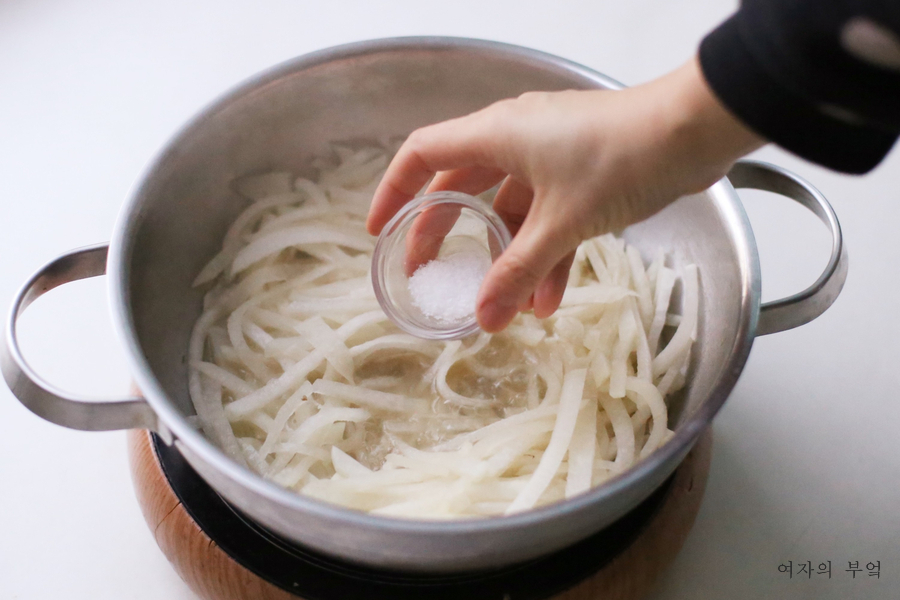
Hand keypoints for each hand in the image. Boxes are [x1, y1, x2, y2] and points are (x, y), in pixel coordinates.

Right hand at [367, 56, 764, 331]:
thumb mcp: (562, 223)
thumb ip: (519, 272)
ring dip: (507, 256)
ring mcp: (548, 153)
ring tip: (507, 307)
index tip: (381, 230)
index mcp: (495, 134)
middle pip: (461, 188)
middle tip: (435, 275)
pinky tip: (550, 296)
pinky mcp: (579, 170)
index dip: (394, 191)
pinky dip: (544, 252)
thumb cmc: (622, 157)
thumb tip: (485, 317)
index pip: (422, 155)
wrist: (692, 131)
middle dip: (448, 236)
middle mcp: (514, 138)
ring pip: (509, 209)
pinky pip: (547, 214)